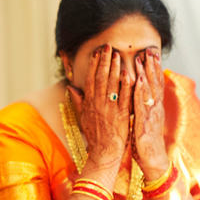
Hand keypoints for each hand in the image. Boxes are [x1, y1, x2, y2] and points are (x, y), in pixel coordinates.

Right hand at [71, 44, 132, 168]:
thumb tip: (71, 87)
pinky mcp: (122, 115)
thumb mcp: (82, 117)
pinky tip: (129, 74)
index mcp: (89, 103)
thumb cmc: (95, 136)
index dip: (94, 65)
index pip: (91, 80)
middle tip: (108, 47)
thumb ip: (78, 101)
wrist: (104, 152)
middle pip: (101, 78)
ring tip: (117, 54)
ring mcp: (110, 109)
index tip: (97, 52)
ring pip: (112, 85)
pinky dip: (126, 86)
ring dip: (114, 68)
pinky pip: (124, 98)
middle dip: (104, 61)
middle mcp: (98, 104)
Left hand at [132, 48, 169, 177]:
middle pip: (155, 83)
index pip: (154, 85)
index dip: (153, 70)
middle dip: (152, 66)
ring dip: (147, 73)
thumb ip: (142, 108)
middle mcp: (155, 108)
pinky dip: (141, 89)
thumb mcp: (143, 121)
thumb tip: (138, 97)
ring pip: (150, 90)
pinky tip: (139, 79)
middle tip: (149, 50)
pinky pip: (142, 103)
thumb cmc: (145, 141)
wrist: (153, 159)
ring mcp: (151, 114)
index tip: (150, 55)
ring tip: (144, 58)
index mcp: (154, 108)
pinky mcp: (145, 122)